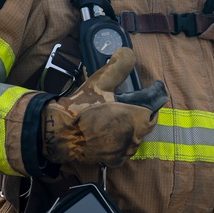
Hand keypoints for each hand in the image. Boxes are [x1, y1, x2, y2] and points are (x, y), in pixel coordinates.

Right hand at [41, 47, 167, 166]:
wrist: (59, 132)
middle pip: (145, 126)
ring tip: (120, 120)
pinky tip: (112, 135)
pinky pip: (124, 152)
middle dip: (140, 116)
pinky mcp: (112, 161)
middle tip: (129, 106)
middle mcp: (134, 138)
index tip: (145, 97)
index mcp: (136, 120)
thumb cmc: (82, 107)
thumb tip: (127, 51)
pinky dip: (122, 144)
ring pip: (136, 139)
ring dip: (132, 130)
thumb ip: (119, 65)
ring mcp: (123, 152)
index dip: (151, 102)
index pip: (154, 111)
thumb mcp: (102, 81)